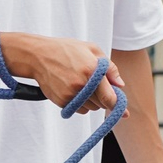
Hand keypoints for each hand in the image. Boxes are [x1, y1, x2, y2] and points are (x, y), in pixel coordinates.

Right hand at [1, 33, 123, 113]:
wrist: (38, 55)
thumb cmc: (66, 50)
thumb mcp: (91, 49)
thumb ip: (109, 67)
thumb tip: (120, 85)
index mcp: (92, 70)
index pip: (110, 97)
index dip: (118, 106)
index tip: (124, 112)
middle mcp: (81, 85)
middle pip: (101, 104)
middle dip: (104, 99)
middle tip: (98, 88)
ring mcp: (70, 94)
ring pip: (91, 108)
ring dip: (93, 101)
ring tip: (83, 85)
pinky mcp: (61, 101)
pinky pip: (79, 110)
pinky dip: (81, 103)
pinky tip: (74, 90)